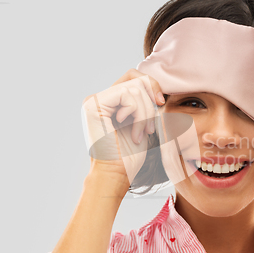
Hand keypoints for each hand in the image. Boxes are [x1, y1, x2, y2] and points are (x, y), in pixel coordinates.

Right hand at [81, 69, 164, 183]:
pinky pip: (127, 94)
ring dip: (145, 114)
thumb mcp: (141, 122)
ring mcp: (93, 101)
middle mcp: (98, 99)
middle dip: (150, 103)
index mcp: (108, 102)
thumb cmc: (130, 156)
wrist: (117, 175)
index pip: (133, 77)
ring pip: (134, 88)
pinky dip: (138, 114)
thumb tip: (156, 86)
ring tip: (142, 134)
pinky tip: (133, 133)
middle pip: (135, 79)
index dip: (152, 86)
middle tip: (150, 128)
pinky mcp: (93, 105)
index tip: (161, 103)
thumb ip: (143, 102)